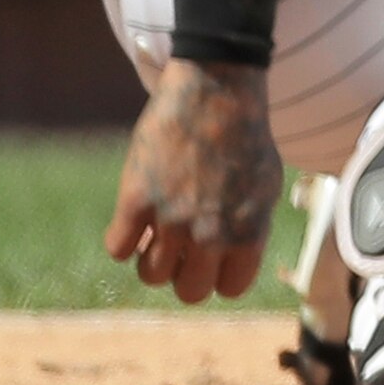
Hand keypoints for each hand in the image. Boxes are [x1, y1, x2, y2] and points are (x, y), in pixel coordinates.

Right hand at [106, 57, 279, 304]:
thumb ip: (250, 230)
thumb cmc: (244, 139)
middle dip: (184, 272)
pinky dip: (123, 237)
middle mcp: (212, 233)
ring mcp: (173, 218)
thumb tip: (232, 264)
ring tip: (159, 230)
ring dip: (152, 257)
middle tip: (182, 246)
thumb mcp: (265, 188)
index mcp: (250, 232)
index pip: (230, 289)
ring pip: (150, 275)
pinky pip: (117, 248)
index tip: (211, 256)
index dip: (218, 273)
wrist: (216, 92)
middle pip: (188, 292)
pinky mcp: (137, 200)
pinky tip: (135, 216)